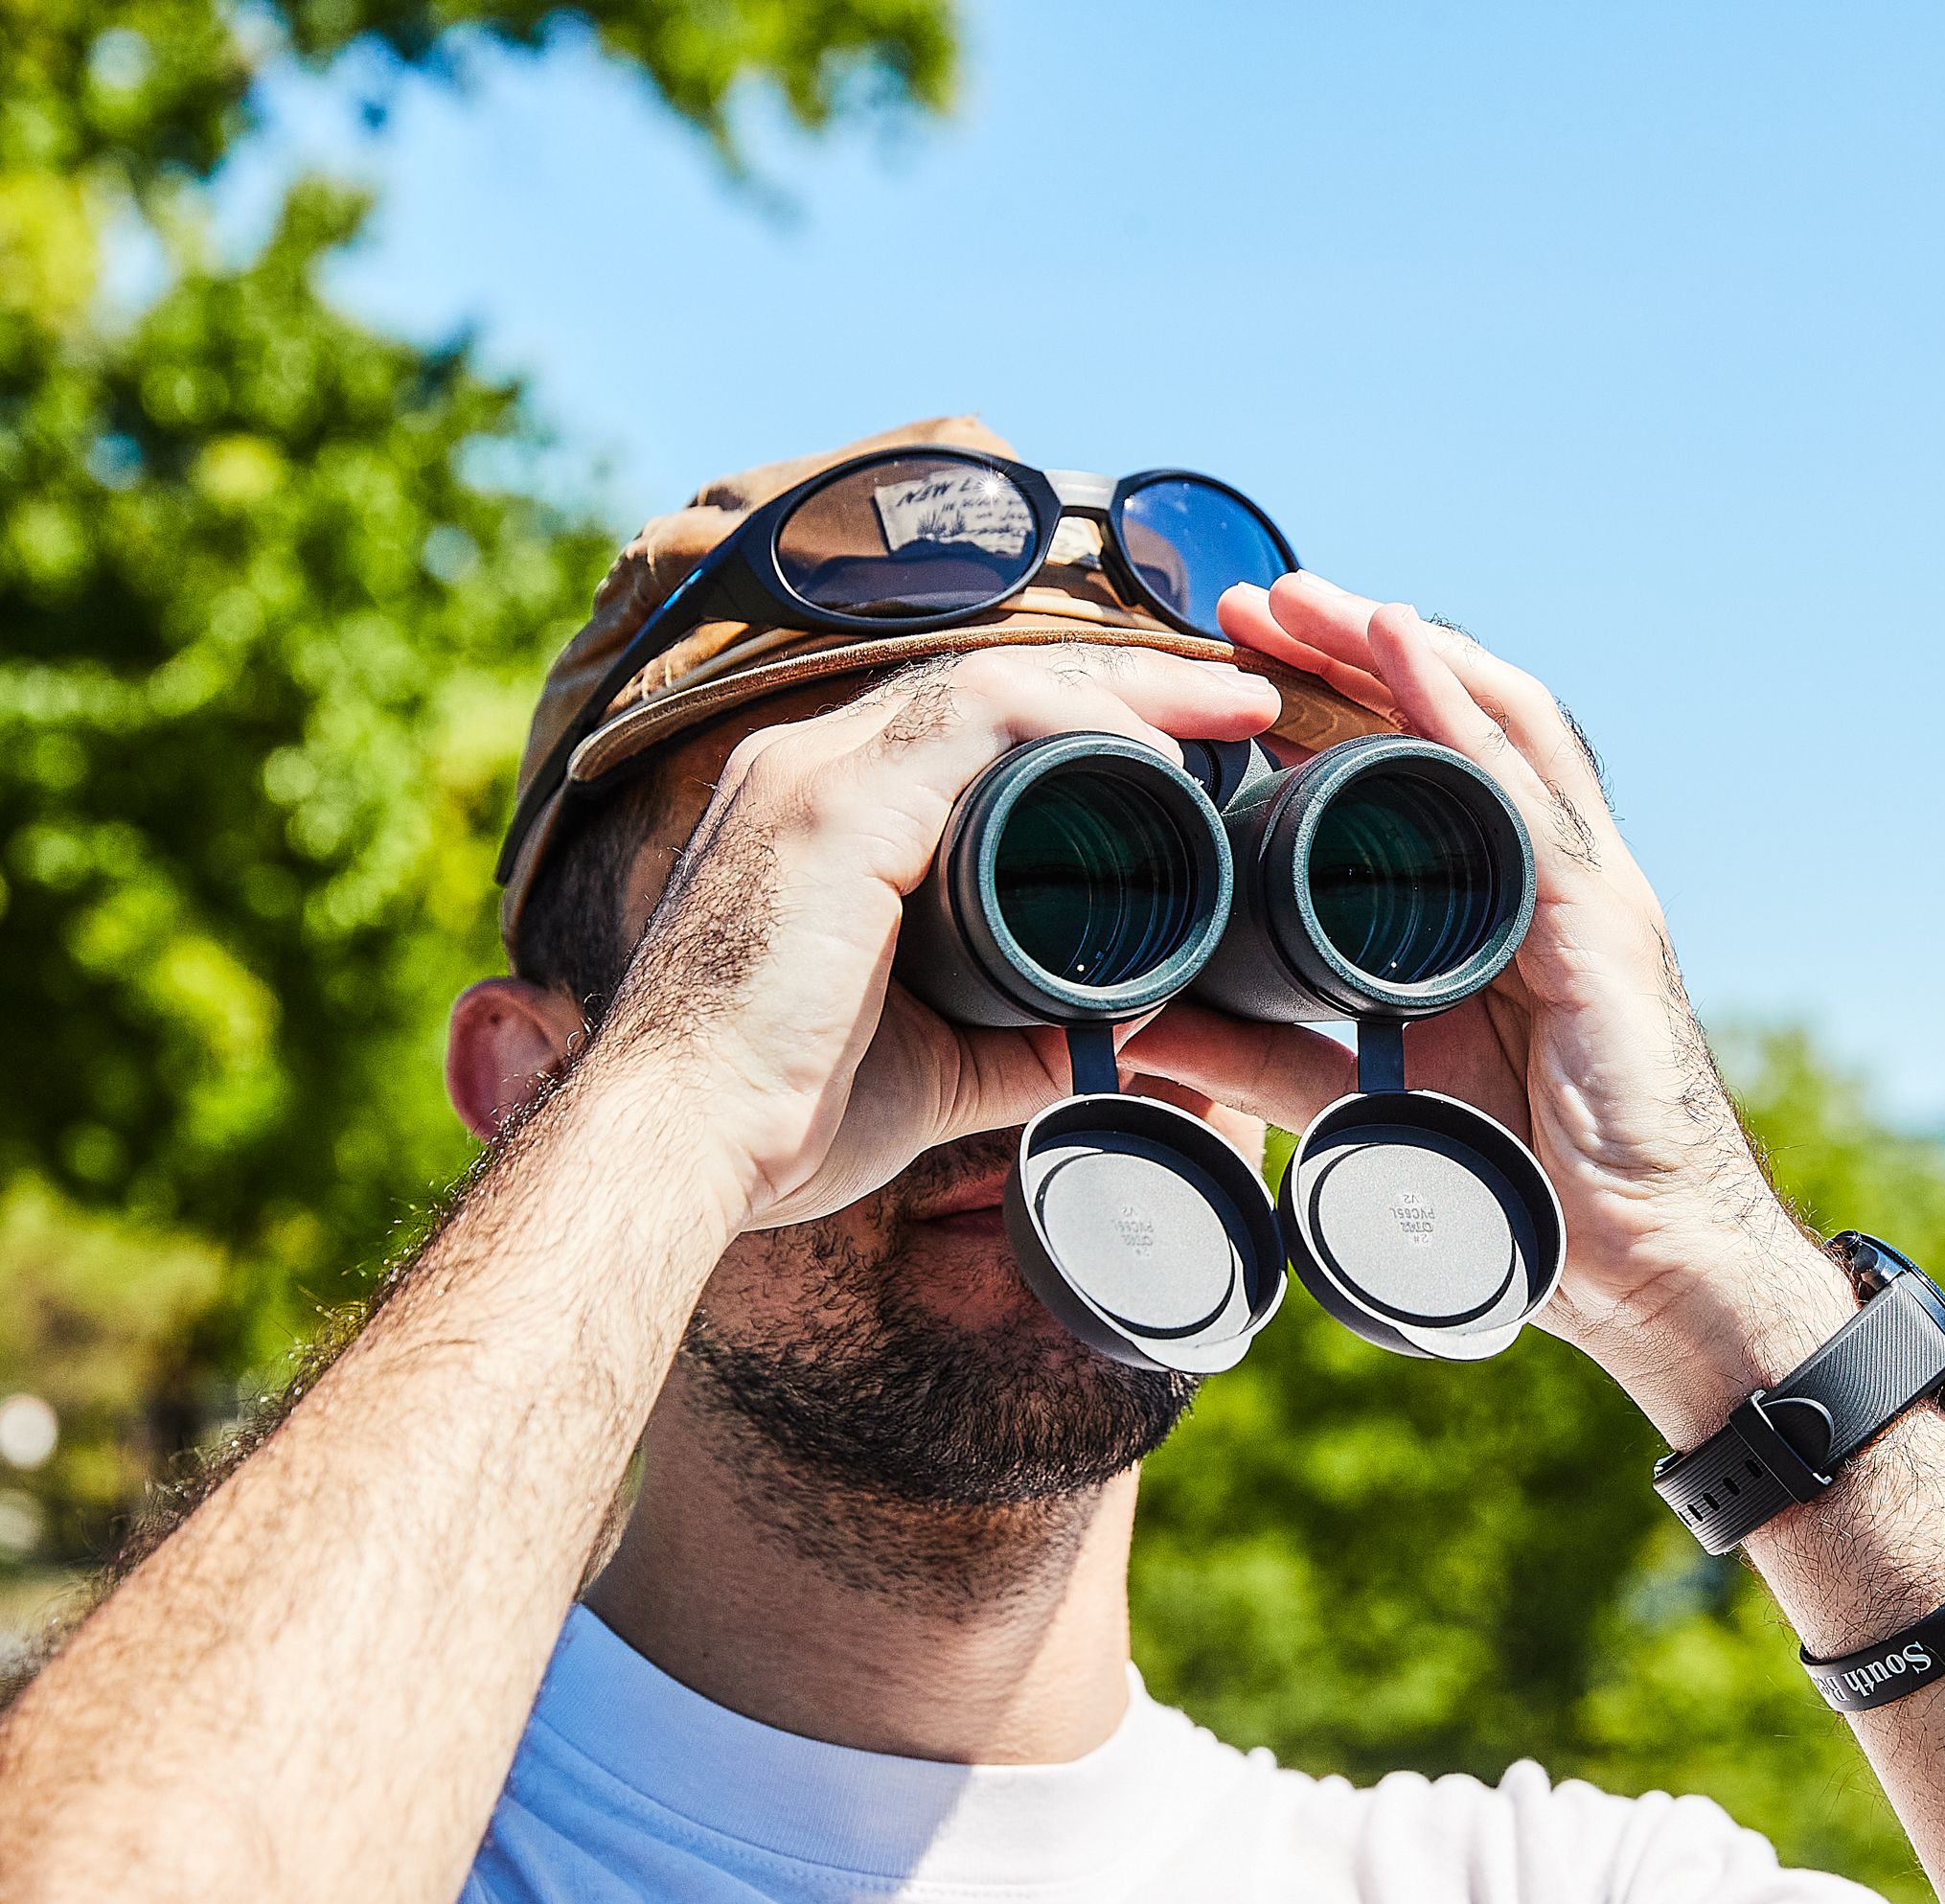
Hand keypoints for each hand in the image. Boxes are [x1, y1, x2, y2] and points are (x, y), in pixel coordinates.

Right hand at [595, 644, 1279, 1231]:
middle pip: (999, 685)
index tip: (1199, 746)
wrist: (677, 1153)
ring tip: (1226, 715)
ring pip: (998, 684)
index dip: (1093, 718)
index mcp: (826, 811)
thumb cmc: (783, 1119)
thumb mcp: (939, 1065)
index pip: (977, 725)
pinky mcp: (830, 810)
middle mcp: (811, 767)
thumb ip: (1028, 1038)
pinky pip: (976, 721)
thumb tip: (1127, 1029)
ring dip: (1126, 691)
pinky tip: (1156, 754)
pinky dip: (1078, 725)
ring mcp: (814, 776)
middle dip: (1131, 685)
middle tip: (1241, 705)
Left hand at [1122, 576, 1851, 1431]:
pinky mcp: (1603, 920)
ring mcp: (1585, 887)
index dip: (1332, 699)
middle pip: (1453, 721)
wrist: (1645, 1270)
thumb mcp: (1364, 1103)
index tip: (1231, 660)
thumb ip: (1262, 1057)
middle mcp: (1549, 876)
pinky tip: (1407, 650)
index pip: (1417, 767)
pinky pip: (1527, 788)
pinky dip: (1462, 707)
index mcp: (1497, 909)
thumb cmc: (1532, 1191)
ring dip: (1397, 644)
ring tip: (1309, 596)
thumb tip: (1142, 1022)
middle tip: (1250, 600)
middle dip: (1354, 646)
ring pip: (1495, 722)